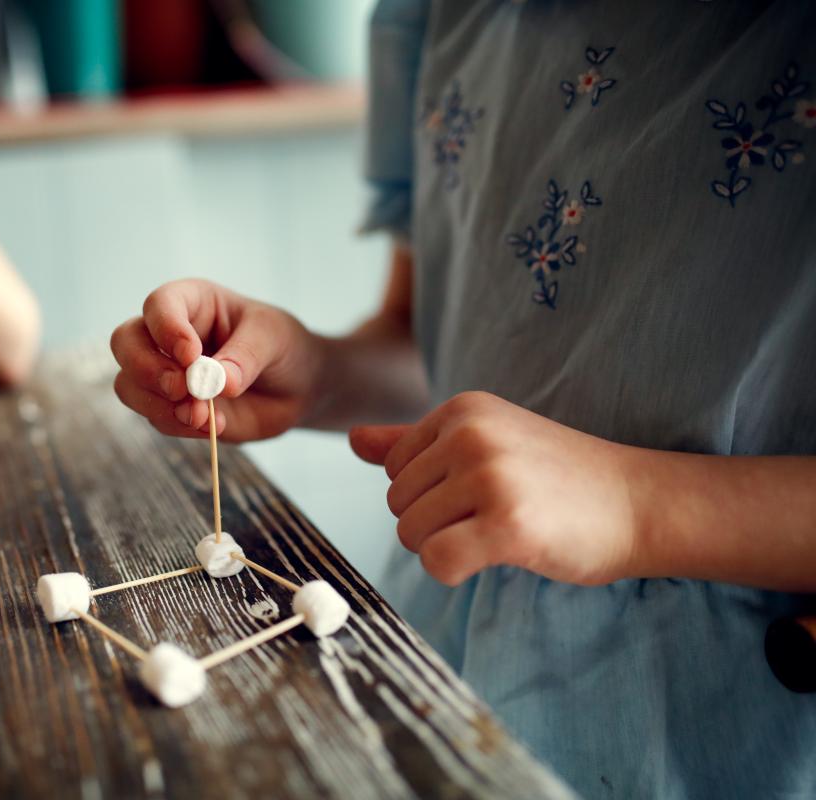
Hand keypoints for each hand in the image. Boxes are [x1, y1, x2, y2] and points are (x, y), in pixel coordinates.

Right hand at [111, 279, 324, 441]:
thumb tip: (218, 383)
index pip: (159, 305)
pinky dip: (178, 425)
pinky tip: (211, 426)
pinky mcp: (172, 407)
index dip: (166, 329)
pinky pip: (156, 417)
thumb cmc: (282, 347)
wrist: (297, 388)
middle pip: (125, 342)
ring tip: (203, 416)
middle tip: (182, 389)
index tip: (191, 356)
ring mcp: (165, 373)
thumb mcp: (272, 338)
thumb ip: (245, 357)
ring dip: (159, 404)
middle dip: (147, 369)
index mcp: (190, 302)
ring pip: (129, 384)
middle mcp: (167, 335)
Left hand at [350, 391, 638, 585]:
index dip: (430, 494)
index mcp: (462, 409)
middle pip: (396, 504)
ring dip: (448, 547)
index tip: (482, 491)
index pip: (392, 469)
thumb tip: (352, 440)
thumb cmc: (558, 476)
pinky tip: (497, 556)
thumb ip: (413, 442)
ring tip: (501, 531)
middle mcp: (471, 435)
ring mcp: (490, 478)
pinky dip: (456, 572)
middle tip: (494, 514)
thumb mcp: (485, 441)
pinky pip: (437, 562)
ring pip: (411, 535)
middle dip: (435, 522)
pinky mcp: (508, 525)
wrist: (640, 501)